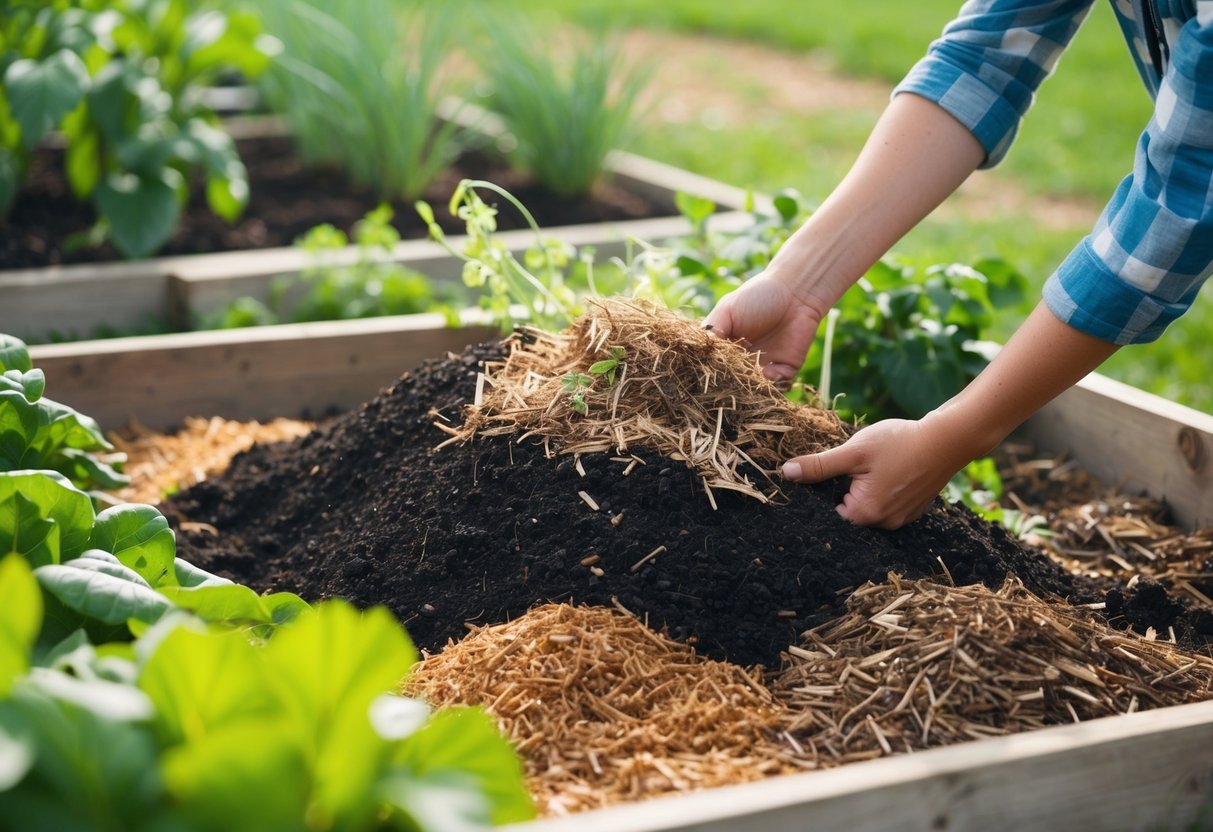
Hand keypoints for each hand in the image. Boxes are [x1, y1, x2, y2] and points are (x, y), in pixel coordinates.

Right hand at [703, 273, 826, 381]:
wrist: (795, 290)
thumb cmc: (757, 295)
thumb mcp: (727, 310)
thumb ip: (711, 332)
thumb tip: (698, 358)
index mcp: (725, 348)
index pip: (714, 368)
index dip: (711, 374)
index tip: (709, 376)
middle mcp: (743, 361)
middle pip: (733, 383)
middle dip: (731, 386)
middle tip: (731, 383)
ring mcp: (764, 367)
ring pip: (754, 389)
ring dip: (752, 389)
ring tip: (752, 378)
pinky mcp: (785, 370)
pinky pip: (777, 386)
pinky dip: (773, 385)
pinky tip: (770, 372)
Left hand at [780, 416, 968, 529]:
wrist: (948, 439)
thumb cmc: (899, 443)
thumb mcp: (853, 451)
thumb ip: (819, 466)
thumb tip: (786, 473)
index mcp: (865, 514)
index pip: (828, 512)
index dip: (823, 491)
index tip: (829, 472)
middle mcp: (884, 525)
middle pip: (849, 511)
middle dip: (845, 490)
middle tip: (853, 466)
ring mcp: (901, 520)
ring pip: (869, 507)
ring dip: (864, 490)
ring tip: (873, 467)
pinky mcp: (913, 510)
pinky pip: (887, 505)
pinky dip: (883, 491)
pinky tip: (888, 471)